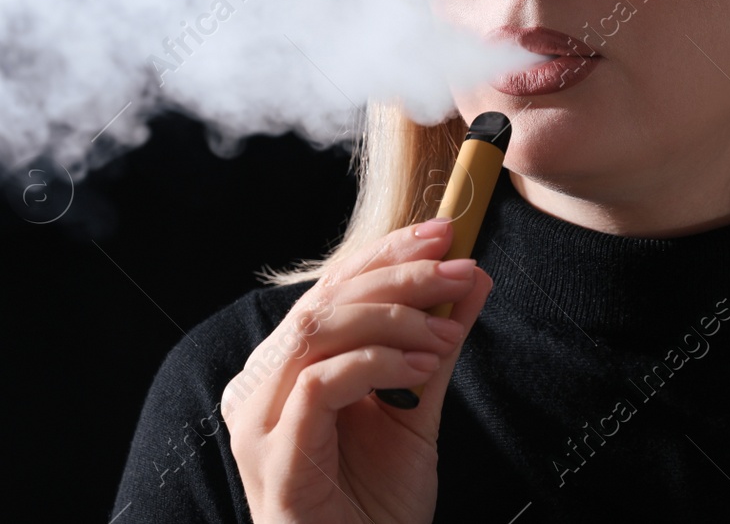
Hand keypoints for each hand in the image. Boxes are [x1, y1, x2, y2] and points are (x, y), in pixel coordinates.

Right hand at [221, 218, 494, 523]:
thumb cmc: (376, 506)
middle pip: (324, 299)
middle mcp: (261, 384)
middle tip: (460, 270)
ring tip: (445, 332)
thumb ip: (434, 347)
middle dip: (398, 275)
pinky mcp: (273, 451)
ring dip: (392, 317)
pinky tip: (421, 367)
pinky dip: (376, 363)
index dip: (385, 252)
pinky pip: (320, 382)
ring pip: (318, 329)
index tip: (444, 233)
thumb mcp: (416, 413)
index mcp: (285, 368)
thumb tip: (472, 281)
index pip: (330, 288)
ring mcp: (258, 418)